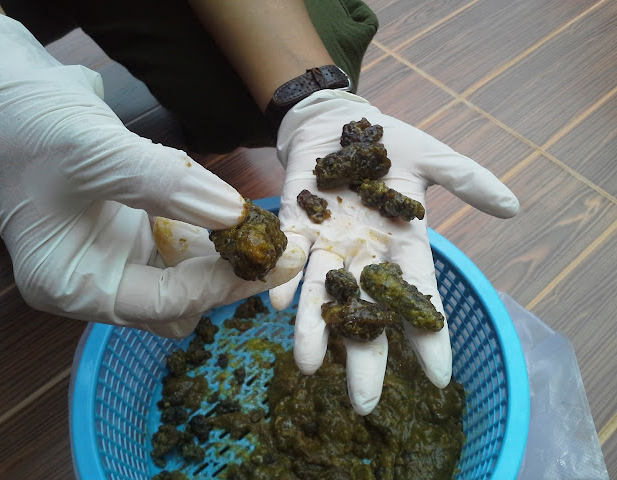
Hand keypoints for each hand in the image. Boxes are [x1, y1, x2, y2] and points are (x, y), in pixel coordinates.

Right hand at [0, 12, 304, 336]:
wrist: (11, 97)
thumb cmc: (30, 126)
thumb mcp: (95, 151)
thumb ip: (165, 184)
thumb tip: (233, 212)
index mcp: (71, 284)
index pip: (160, 303)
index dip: (219, 284)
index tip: (272, 259)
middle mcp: (96, 282)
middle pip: (178, 304)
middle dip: (228, 281)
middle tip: (280, 253)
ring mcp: (117, 260)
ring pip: (186, 283)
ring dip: (226, 263)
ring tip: (270, 238)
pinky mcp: (134, 237)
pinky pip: (184, 253)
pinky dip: (214, 240)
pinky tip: (242, 221)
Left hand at [270, 90, 518, 414]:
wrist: (337, 123)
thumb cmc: (389, 143)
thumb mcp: (432, 159)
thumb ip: (467, 181)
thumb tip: (514, 207)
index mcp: (400, 244)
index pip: (419, 296)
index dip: (429, 336)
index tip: (438, 377)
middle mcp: (363, 254)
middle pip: (365, 312)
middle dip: (364, 356)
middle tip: (363, 404)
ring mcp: (326, 242)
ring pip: (319, 292)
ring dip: (313, 327)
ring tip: (307, 364)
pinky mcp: (294, 222)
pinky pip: (290, 256)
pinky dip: (283, 280)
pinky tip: (278, 305)